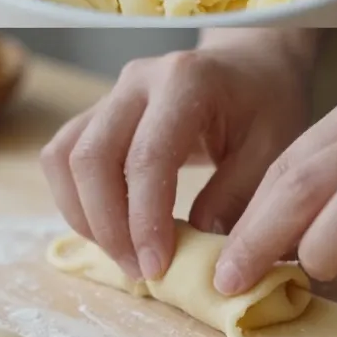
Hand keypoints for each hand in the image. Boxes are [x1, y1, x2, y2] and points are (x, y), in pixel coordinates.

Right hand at [41, 32, 314, 281]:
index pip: (147, 158)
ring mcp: (109, 94)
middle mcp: (136, 82)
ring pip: (64, 158)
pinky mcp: (96, 114)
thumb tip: (198, 247)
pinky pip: (63, 159)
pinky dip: (76, 202)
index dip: (144, 220)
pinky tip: (109, 231)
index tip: (157, 268)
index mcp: (185, 82)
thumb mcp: (273, 150)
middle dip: (107, 226)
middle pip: (90, 158)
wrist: (249, 66)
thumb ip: (237, 196)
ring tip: (122, 255)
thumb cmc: (265, 107)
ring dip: (84, 217)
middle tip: (139, 270)